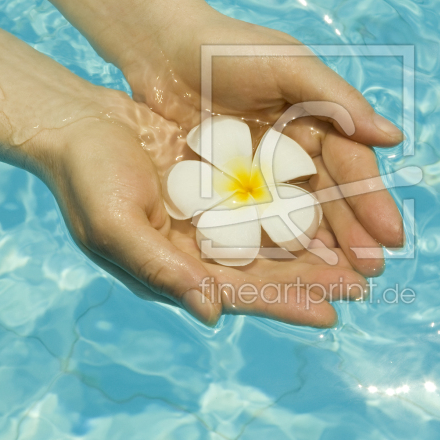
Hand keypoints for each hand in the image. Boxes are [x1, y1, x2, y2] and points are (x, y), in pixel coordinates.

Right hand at [37, 91, 368, 326]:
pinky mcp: (213, 187)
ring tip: (355, 256)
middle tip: (362, 285)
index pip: (239, 294)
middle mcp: (196, 251)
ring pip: (269, 240)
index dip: (284, 304)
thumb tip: (212, 313)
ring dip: (311, 249)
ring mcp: (206, 219)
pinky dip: (291, 209)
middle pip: (265, 273)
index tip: (331, 314)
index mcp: (174, 270)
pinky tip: (325, 209)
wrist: (76, 125)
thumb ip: (161, 271)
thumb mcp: (116, 226)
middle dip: (313, 281)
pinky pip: (261, 203)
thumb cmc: (86, 178)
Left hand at [121, 9, 404, 276]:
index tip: (392, 236)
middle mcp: (295, 150)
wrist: (160, 49)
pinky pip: (257, 220)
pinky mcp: (227, 187)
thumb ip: (337, 99)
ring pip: (299, 215)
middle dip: (353, 234)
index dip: (372, 200)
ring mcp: (261, 172)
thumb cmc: (226, 48)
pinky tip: (294, 270)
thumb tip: (393, 137)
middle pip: (330, 198)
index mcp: (317, 119)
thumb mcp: (287, 63)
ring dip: (323, 248)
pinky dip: (277, 244)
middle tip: (371, 271)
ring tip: (343, 281)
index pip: (352, 166)